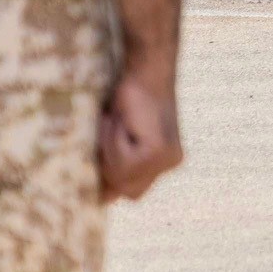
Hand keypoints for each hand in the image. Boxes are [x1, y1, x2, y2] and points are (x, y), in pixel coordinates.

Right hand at [98, 64, 182, 201]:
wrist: (145, 70)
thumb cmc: (127, 99)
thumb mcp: (118, 138)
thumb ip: (116, 167)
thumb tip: (104, 201)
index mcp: (164, 162)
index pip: (132, 191)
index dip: (111, 177)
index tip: (102, 153)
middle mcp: (170, 163)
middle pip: (128, 191)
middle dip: (110, 164)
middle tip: (110, 130)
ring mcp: (168, 159)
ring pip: (120, 176)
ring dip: (108, 148)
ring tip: (115, 121)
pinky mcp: (158, 151)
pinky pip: (122, 161)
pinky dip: (112, 140)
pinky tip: (121, 120)